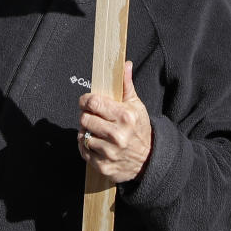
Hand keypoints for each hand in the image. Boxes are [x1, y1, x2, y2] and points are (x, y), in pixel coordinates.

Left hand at [78, 61, 152, 183]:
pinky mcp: (103, 166)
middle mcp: (117, 135)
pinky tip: (95, 142)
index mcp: (125, 116)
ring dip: (85, 131)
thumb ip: (126, 85)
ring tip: (94, 129)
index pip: (94, 103)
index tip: (86, 101)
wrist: (148, 159)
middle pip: (85, 118)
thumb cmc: (139, 128)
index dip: (86, 100)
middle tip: (92, 115)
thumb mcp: (136, 105)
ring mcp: (110, 152)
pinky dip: (86, 146)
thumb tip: (125, 64)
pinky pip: (84, 152)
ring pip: (83, 135)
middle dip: (86, 115)